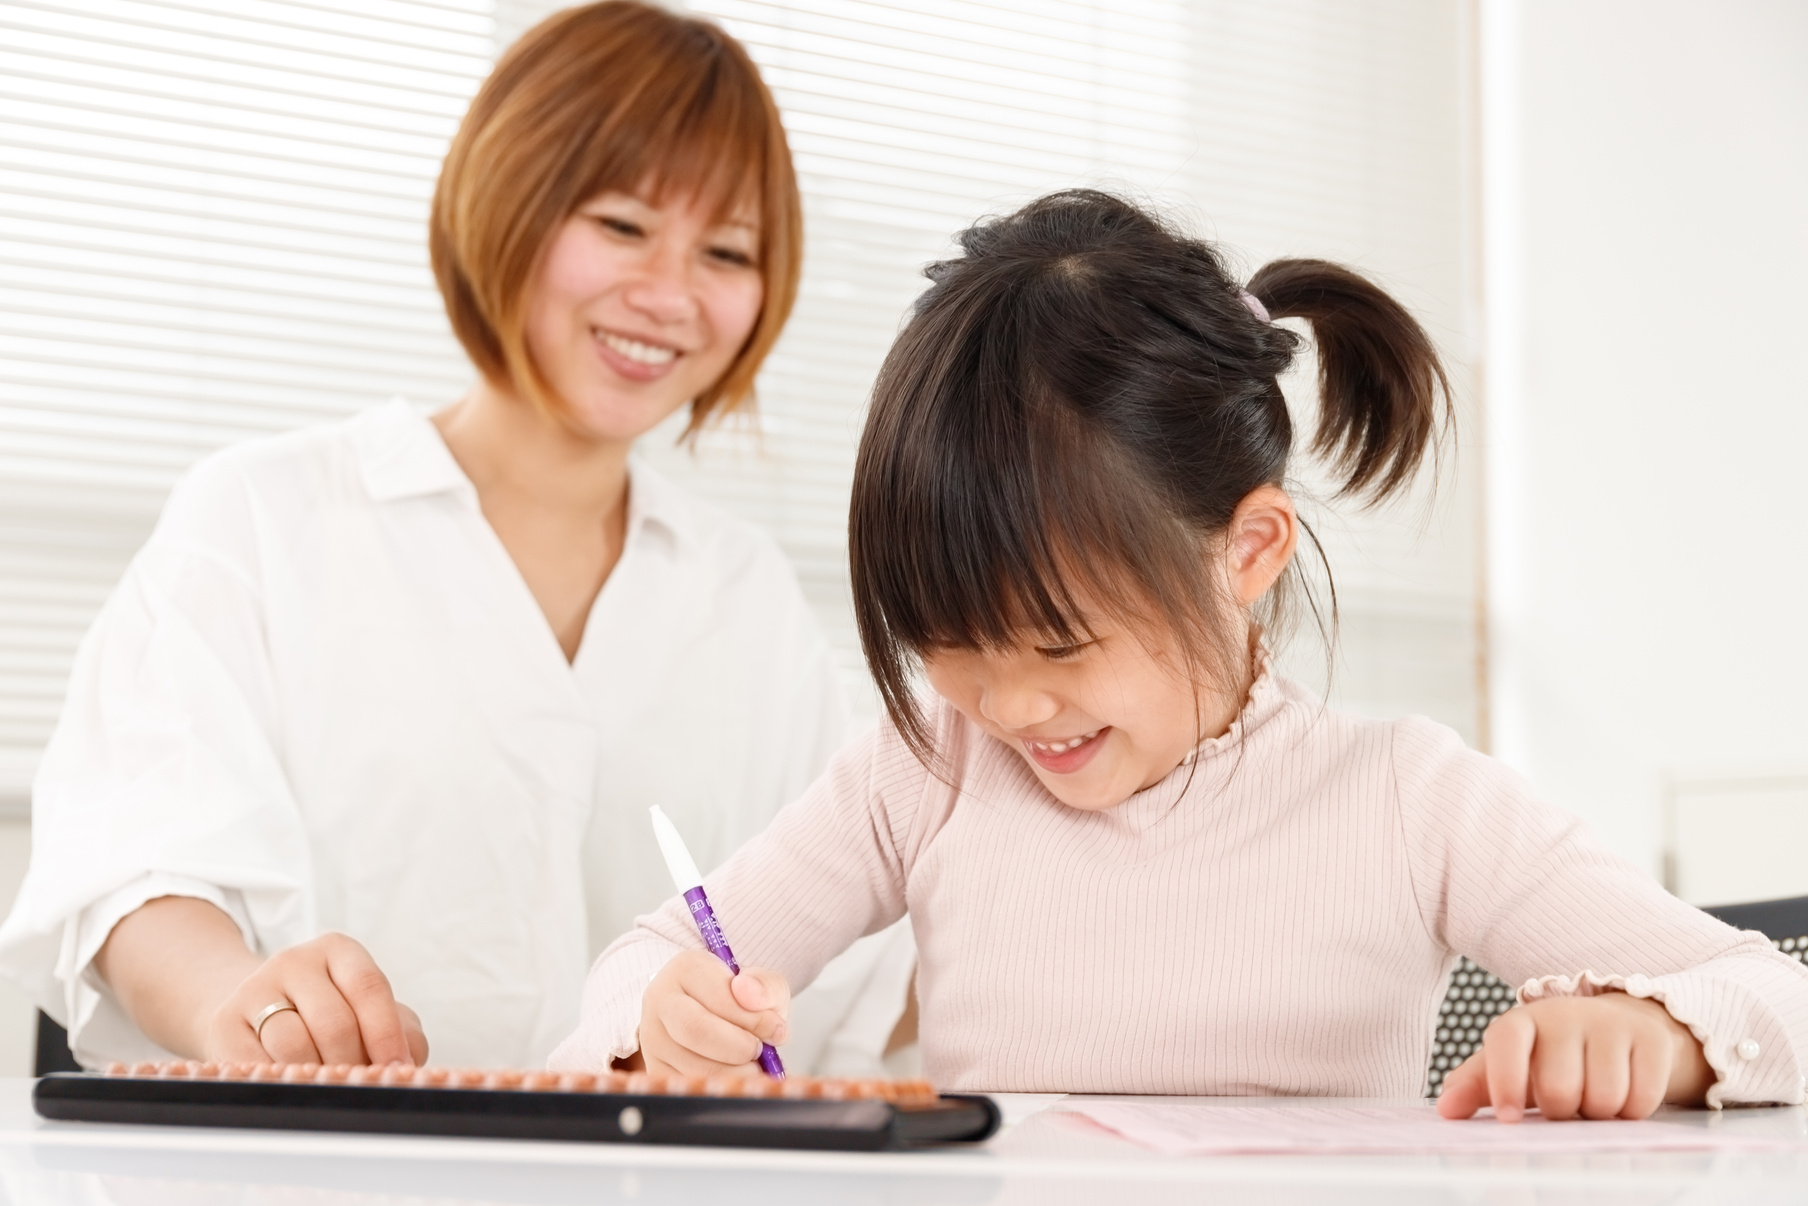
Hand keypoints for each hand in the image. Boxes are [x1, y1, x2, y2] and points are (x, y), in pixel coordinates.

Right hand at [206, 932, 428, 1066]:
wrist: (253, 1006)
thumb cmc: (324, 1013)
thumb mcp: (368, 1010)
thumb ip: (401, 1030)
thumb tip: (408, 1064)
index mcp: (338, 950)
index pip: (369, 988)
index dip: (387, 1034)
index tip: (397, 1068)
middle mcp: (295, 961)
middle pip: (334, 1022)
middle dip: (352, 1063)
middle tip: (359, 1084)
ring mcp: (255, 989)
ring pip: (294, 1045)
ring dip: (317, 1075)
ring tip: (327, 1085)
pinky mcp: (225, 1023)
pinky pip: (257, 1064)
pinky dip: (281, 1081)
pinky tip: (292, 1084)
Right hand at [639, 950, 788, 1077]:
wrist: (715, 1011)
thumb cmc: (740, 999)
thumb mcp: (762, 985)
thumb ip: (765, 985)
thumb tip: (747, 992)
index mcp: (686, 968)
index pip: (719, 998)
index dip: (754, 1020)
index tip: (775, 1029)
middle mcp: (660, 999)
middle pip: (695, 1031)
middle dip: (739, 1048)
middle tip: (759, 1051)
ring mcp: (651, 1036)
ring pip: (691, 1065)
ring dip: (733, 1072)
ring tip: (749, 1063)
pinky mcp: (654, 1067)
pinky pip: (687, 1085)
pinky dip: (718, 1086)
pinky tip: (732, 1074)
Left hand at [1437, 991, 1712, 1120]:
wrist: (1613, 1026)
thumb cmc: (1550, 1054)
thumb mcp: (1510, 1064)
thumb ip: (1476, 1085)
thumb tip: (1446, 1110)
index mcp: (1522, 1021)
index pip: (1506, 1043)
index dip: (1505, 1082)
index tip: (1510, 1119)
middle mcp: (1565, 1014)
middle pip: (1560, 1088)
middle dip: (1562, 1110)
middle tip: (1565, 1104)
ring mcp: (1610, 1023)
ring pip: (1605, 1099)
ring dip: (1599, 1114)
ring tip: (1592, 1098)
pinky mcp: (1651, 1039)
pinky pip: (1642, 1100)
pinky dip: (1632, 1111)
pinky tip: (1623, 1093)